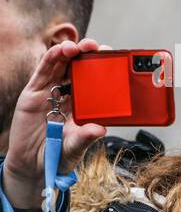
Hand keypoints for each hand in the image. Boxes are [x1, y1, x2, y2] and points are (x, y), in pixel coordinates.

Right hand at [2, 38, 106, 209]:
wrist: (32, 165)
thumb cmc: (58, 155)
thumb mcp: (75, 147)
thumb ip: (85, 138)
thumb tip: (100, 130)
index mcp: (85, 106)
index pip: (97, 83)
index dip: (105, 70)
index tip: (117, 61)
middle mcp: (69, 95)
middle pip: (79, 69)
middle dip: (89, 55)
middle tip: (99, 48)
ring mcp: (50, 92)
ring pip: (61, 65)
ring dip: (70, 51)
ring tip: (78, 46)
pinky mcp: (33, 92)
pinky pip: (43, 71)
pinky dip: (51, 58)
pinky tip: (60, 50)